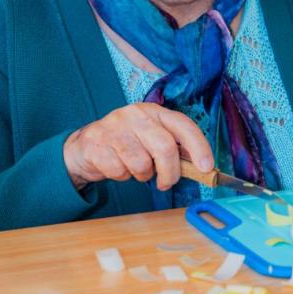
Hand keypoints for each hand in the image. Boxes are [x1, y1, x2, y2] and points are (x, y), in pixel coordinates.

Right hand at [63, 103, 213, 190]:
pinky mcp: (97, 144)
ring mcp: (114, 127)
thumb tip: (200, 166)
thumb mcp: (150, 138)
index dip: (199, 146)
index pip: (183, 125)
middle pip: (165, 147)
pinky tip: (117, 167)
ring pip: (141, 163)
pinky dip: (122, 176)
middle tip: (167, 182)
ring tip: (135, 168)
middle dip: (171, 172)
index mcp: (154, 111)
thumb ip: (173, 147)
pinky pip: (119, 171)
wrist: (85, 146)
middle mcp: (135, 114)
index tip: (207, 167)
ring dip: (142, 175)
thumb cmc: (126, 143)